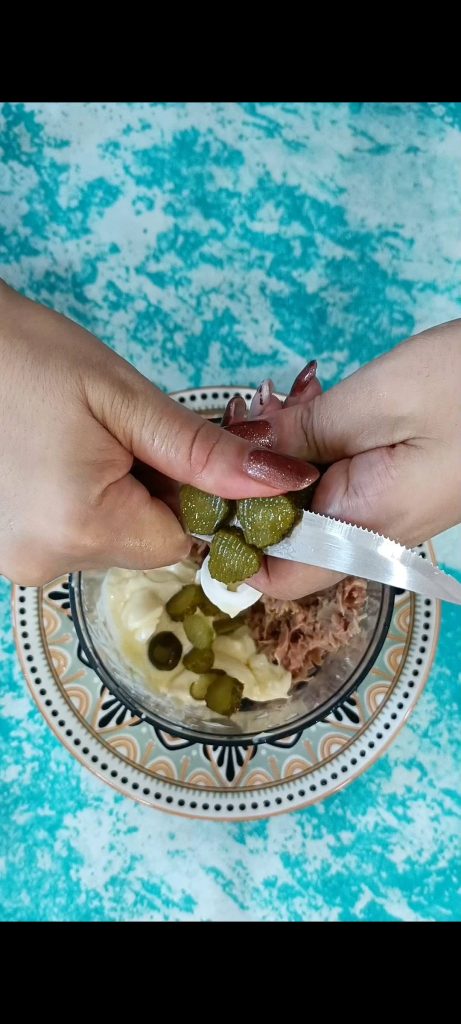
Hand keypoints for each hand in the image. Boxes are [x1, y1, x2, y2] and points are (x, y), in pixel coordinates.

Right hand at [0, 281, 317, 584]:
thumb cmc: (30, 356)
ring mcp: (16, 561)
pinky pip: (71, 536)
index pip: (182, 542)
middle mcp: (44, 562)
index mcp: (81, 528)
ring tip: (78, 442)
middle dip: (150, 495)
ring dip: (113, 498)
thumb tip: (286, 482)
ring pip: (107, 540)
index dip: (191, 496)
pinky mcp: (3, 548)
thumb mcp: (126, 399)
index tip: (170, 447)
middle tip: (117, 435)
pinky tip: (57, 459)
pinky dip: (79, 503)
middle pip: (143, 544)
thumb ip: (205, 453)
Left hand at [249, 321, 460, 597]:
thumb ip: (304, 433)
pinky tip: (297, 413)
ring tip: (259, 415)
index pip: (278, 577)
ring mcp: (389, 510)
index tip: (190, 497)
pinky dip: (306, 454)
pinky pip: (335, 484)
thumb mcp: (379, 399)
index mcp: (366, 528)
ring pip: (308, 508)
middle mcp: (375, 532)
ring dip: (274, 468)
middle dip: (245, 493)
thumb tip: (239, 455)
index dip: (228, 549)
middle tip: (227, 430)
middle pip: (286, 540)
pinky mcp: (398, 481)